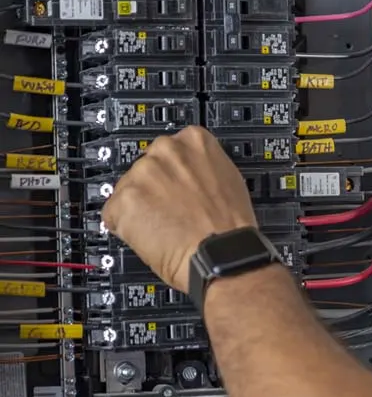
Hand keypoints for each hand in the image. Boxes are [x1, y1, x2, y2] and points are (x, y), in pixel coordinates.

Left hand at [102, 126, 257, 291]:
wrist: (222, 255)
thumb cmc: (231, 227)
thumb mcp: (230, 180)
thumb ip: (204, 169)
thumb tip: (191, 174)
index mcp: (194, 140)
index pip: (171, 149)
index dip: (173, 174)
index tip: (177, 187)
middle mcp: (165, 150)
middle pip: (147, 166)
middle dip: (154, 188)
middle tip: (172, 210)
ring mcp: (141, 174)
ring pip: (128, 189)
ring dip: (140, 208)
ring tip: (164, 227)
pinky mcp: (122, 200)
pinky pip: (114, 214)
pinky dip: (127, 228)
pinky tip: (152, 236)